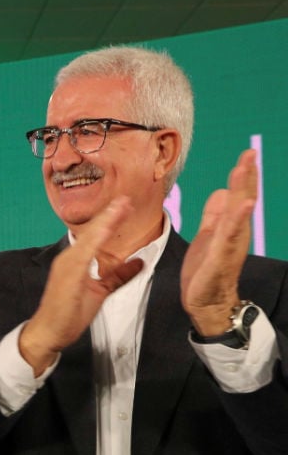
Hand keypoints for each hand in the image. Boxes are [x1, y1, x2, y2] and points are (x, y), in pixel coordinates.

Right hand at [20, 197, 144, 374]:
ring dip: (105, 221)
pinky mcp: (68, 272)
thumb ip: (116, 276)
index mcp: (76, 260)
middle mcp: (70, 257)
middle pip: (93, 231)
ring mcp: (67, 264)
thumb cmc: (69, 313)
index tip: (125, 205)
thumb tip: (137, 263)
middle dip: (109, 214)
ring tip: (120, 206)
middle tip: (126, 199)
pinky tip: (106, 228)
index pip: (97, 235)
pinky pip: (84, 252)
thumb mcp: (99, 292)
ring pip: (89, 237)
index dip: (111, 220)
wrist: (48, 331)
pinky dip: (96, 238)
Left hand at [181, 149, 256, 334]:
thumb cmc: (206, 270)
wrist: (204, 301)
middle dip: (246, 176)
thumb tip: (222, 191)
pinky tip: (245, 204)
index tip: (247, 154)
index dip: (242, 176)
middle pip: (242, 199)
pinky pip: (230, 235)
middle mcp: (235, 232)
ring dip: (243, 190)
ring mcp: (230, 244)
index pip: (238, 196)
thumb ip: (215, 214)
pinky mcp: (221, 256)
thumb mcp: (209, 234)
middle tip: (250, 153)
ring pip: (238, 212)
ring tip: (246, 169)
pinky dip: (238, 218)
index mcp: (230, 226)